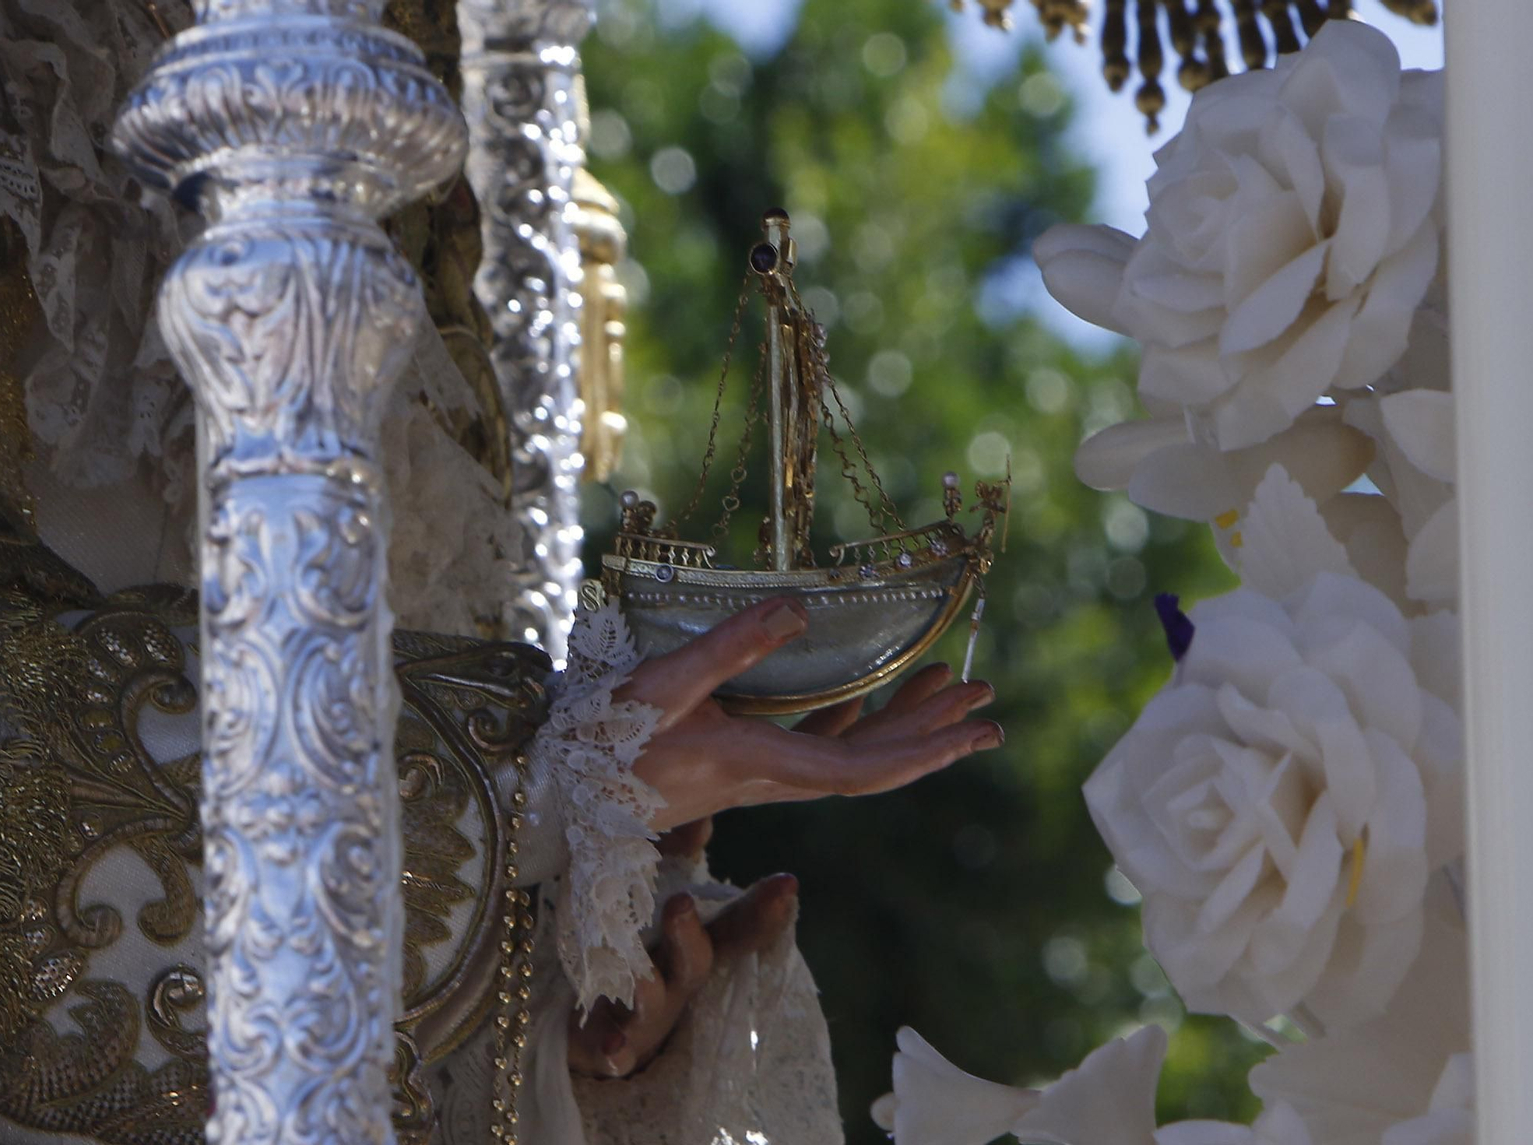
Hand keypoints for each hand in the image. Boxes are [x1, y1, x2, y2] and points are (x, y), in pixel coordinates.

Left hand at [568, 828, 798, 1077]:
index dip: (763, 909)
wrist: (603, 1030)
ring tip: (641, 977)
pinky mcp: (613, 1043)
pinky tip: (610, 1048)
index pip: (736, 924)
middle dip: (690, 935)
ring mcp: (648, 1015)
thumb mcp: (660, 899)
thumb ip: (678, 853)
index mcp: (697, 943)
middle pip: (696, 960)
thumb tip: (699, 811)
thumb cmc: (643, 951)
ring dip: (649, 987)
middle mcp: (679, 978)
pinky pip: (615, 1049)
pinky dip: (614, 1049)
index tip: (788, 883)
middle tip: (680, 903)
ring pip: (655, 1001)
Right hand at [622, 597, 1001, 832]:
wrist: (556, 793)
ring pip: (846, 757)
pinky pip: (812, 749)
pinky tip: (864, 701)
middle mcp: (767, 779)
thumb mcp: (663, 685)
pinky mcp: (738, 766)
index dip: (922, 751)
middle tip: (985, 702)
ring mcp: (755, 776)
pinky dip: (850, 724)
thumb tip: (798, 608)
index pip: (859, 769)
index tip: (974, 731)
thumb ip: (729, 647)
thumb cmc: (602, 740)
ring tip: (946, 687)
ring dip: (899, 725)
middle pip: (869, 766)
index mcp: (756, 763)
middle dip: (931, 735)